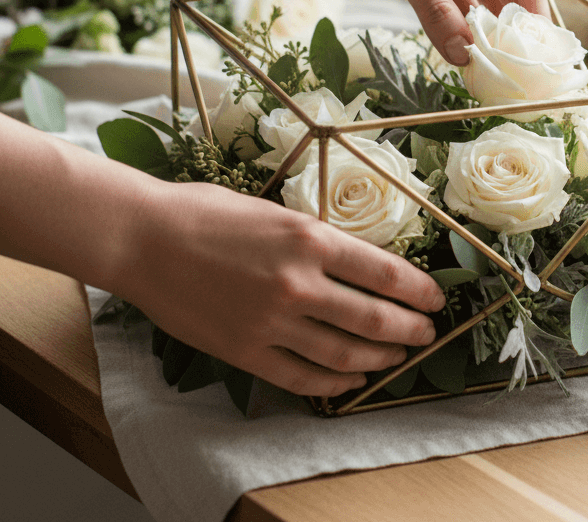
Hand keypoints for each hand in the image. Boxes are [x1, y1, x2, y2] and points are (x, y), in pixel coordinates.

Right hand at [120, 181, 446, 397]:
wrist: (145, 239)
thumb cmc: (208, 213)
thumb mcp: (277, 211)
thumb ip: (316, 240)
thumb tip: (356, 263)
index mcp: (310, 238)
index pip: (385, 273)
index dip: (419, 290)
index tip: (435, 298)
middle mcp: (298, 283)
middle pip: (374, 317)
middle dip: (411, 328)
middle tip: (428, 333)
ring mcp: (271, 322)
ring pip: (344, 352)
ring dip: (380, 358)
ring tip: (398, 356)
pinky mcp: (244, 351)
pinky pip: (301, 376)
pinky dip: (333, 382)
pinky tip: (350, 380)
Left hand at [312, 0, 549, 64]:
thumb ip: (435, 11)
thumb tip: (463, 55)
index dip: (535, 18)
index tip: (536, 57)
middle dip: (511, 31)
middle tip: (512, 71)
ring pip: (483, 2)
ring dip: (484, 32)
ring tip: (489, 68)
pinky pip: (457, 4)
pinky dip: (459, 27)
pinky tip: (461, 52)